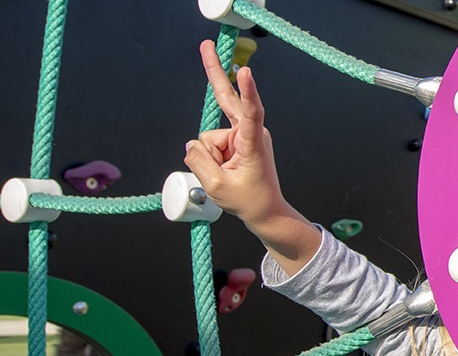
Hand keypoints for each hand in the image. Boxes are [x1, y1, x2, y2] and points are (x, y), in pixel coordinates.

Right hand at [183, 40, 288, 224]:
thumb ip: (198, 161)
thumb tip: (192, 144)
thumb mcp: (216, 185)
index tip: (244, 71)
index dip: (247, 91)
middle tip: (206, 45)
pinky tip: (223, 168)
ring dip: (211, 156)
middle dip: (215, 72)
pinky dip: (212, 157)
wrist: (265, 210)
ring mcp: (244, 134)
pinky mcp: (238, 139)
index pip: (251, 112)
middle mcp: (251, 133)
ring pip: (210, 136)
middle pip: (228, 99)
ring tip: (227, 173)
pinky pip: (212, 142)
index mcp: (252, 143)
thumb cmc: (246, 199)